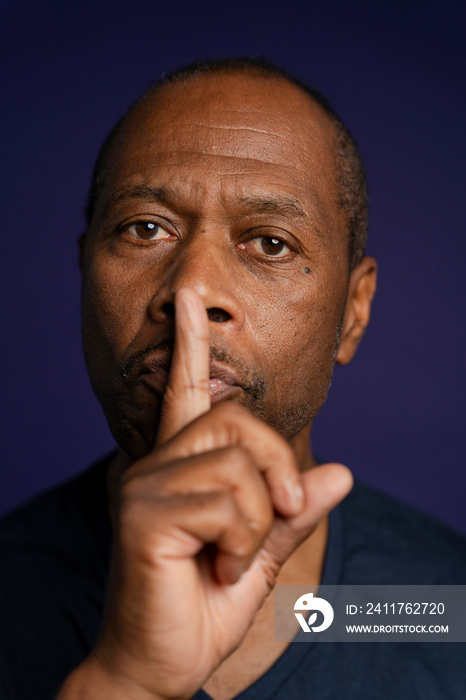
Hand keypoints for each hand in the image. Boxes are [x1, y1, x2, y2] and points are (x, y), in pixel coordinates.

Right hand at [58, 288, 351, 699]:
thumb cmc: (204, 604)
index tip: (191, 303)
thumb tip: (343, 472)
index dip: (190, 344)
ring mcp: (144, 484)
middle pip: (238, 420)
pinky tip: (215, 568)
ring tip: (230, 559)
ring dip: (258, 521)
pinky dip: (243, 542)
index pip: (184, 390)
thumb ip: (295, 510)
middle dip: (278, 467)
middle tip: (280, 513)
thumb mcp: (262, 553)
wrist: (160, 664)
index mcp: (179, 465)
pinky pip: (228, 501)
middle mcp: (156, 463)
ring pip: (240, 466)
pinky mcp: (142, 513)